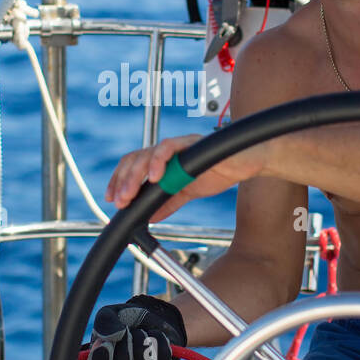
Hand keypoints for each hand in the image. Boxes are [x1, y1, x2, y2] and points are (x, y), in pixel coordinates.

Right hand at [80, 295, 185, 359]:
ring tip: (141, 333)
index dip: (100, 359)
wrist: (149, 319)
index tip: (105, 343)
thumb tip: (115, 336)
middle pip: (124, 359)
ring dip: (145, 336)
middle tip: (129, 330)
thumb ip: (105, 323)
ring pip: (145, 356)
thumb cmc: (124, 319)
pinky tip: (154, 339)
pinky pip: (162, 355)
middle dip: (129, 336)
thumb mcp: (110, 314)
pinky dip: (160, 339)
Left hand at [105, 133, 266, 221]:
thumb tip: (152, 216)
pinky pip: (169, 148)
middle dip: (123, 182)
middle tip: (119, 202)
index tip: (112, 199)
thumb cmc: (220, 170)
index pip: (133, 165)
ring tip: (129, 194)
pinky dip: (159, 161)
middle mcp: (167, 151)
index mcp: (164, 160)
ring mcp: (178, 145)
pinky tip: (154, 178)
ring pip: (147, 154)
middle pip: (135, 160)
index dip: (119, 180)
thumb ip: (169, 202)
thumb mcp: (188, 192)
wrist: (247, 164)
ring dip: (135, 176)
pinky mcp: (192, 143)